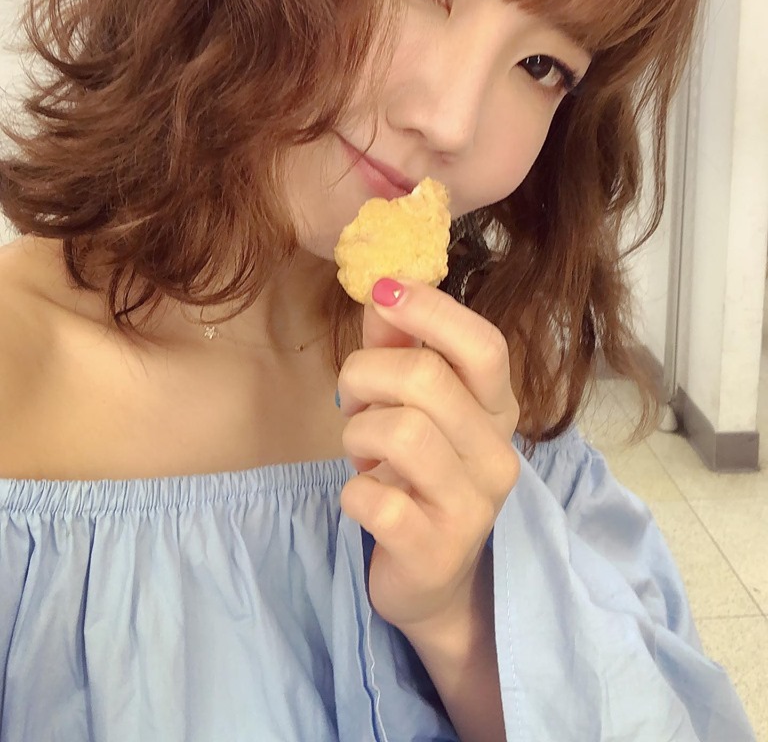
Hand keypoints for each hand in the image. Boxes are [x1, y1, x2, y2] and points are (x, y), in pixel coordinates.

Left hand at [336, 277, 520, 636]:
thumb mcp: (413, 407)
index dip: (431, 310)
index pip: (483, 346)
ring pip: (402, 432)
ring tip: (359, 451)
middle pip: (427, 378)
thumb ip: (399, 347)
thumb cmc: (419, 477)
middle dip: (366, 375)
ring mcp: (472, 506)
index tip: (383, 291)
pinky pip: (375, 499)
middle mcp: (496, 454)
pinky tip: (363, 499)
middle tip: (352, 399)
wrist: (432, 579)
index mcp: (495, 410)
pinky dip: (352, 492)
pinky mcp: (435, 550)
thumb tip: (384, 290)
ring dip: (359, 434)